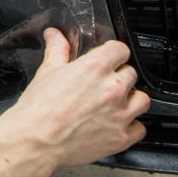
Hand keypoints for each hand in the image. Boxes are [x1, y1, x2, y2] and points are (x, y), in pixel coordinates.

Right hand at [0, 28, 149, 175]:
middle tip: (102, 85)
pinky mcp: (121, 138)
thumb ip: (57, 50)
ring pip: (142, 99)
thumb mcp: (47, 71)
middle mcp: (112, 88)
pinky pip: (140, 128)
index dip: (113, 53)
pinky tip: (116, 124)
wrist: (35, 141)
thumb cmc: (39, 109)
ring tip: (115, 104)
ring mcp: (120, 114)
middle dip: (118, 77)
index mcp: (95, 67)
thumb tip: (55, 36)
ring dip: (131, 100)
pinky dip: (131, 126)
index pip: (120, 49)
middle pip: (131, 73)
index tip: (108, 59)